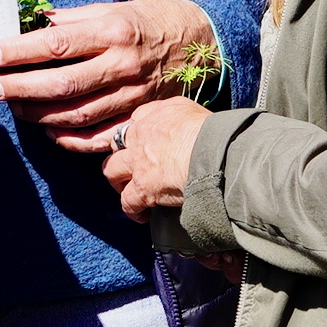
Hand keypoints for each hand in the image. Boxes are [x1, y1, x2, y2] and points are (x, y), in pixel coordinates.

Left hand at [0, 0, 219, 151]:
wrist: (205, 42)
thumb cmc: (153, 22)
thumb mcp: (116, 8)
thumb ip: (74, 19)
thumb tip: (36, 23)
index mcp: (113, 31)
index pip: (57, 44)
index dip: (21, 52)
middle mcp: (122, 65)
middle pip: (63, 84)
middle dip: (22, 88)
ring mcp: (133, 95)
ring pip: (78, 115)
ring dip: (40, 114)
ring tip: (16, 107)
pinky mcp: (141, 117)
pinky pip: (101, 137)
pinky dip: (71, 139)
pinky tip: (49, 130)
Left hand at [101, 96, 209, 221]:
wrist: (213, 152)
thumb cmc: (214, 133)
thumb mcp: (195, 112)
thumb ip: (183, 117)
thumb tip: (189, 129)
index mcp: (156, 115)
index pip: (137, 119)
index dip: (138, 134)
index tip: (144, 142)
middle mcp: (141, 136)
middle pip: (117, 144)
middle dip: (122, 155)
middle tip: (132, 166)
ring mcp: (138, 162)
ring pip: (112, 170)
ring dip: (119, 181)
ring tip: (129, 189)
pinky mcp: (142, 188)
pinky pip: (127, 202)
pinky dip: (133, 210)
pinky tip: (142, 215)